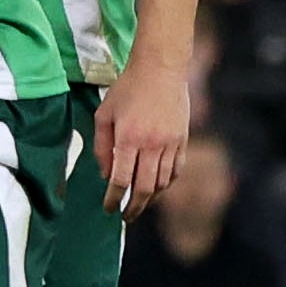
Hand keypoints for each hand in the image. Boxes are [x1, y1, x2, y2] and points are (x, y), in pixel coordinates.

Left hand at [96, 51, 189, 217]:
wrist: (160, 70)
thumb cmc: (127, 90)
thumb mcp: (104, 115)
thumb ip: (102, 146)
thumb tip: (106, 175)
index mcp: (128, 138)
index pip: (121, 179)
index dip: (114, 198)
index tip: (109, 209)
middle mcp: (152, 145)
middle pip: (145, 188)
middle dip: (134, 207)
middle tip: (125, 216)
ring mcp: (171, 144)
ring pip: (162, 182)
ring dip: (151, 197)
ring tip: (140, 203)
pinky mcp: (183, 140)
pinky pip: (176, 170)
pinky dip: (167, 183)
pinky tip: (157, 186)